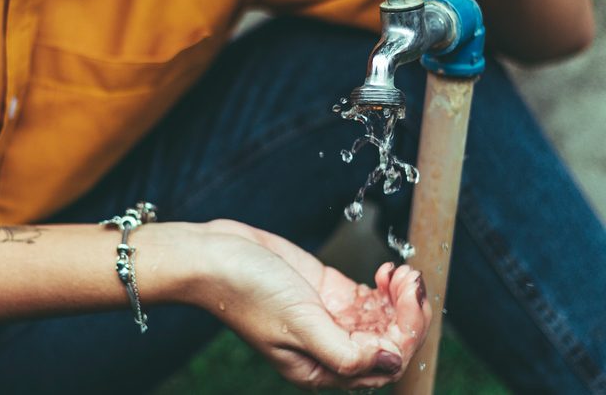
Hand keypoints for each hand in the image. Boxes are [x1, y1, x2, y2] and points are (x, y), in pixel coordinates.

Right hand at [193, 220, 429, 390]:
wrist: (213, 256)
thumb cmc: (245, 291)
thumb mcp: (298, 324)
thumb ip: (346, 351)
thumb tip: (393, 362)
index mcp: (319, 369)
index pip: (382, 365)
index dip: (406, 334)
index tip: (410, 300)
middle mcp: (327, 348)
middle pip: (388, 342)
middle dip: (408, 313)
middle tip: (412, 280)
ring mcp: (328, 318)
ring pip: (383, 320)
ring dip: (400, 298)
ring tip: (402, 272)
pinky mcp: (326, 291)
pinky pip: (369, 298)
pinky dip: (384, 287)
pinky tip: (385, 271)